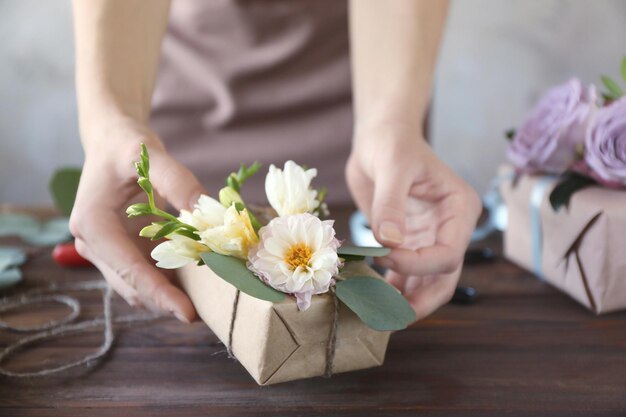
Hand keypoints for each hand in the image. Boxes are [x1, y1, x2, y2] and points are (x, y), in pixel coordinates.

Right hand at [69, 119, 205, 321]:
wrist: (113, 142)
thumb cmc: (126, 146)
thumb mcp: (148, 154)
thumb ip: (178, 181)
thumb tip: (207, 213)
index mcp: (92, 223)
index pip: (126, 267)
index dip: (158, 292)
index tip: (186, 313)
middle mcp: (94, 243)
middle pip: (131, 285)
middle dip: (166, 302)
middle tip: (205, 314)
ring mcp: (108, 250)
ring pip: (138, 285)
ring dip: (168, 295)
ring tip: (205, 304)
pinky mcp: (123, 250)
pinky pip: (146, 273)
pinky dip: (169, 281)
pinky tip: (195, 284)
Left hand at [346, 125, 480, 319]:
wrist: (379, 138)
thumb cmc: (392, 143)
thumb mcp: (393, 166)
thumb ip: (391, 204)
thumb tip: (390, 242)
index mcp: (459, 210)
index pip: (449, 252)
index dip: (418, 265)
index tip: (385, 257)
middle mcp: (449, 229)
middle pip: (443, 277)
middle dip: (420, 300)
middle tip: (390, 317)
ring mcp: (429, 238)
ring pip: (425, 282)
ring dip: (404, 300)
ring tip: (376, 313)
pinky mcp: (408, 242)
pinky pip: (404, 274)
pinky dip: (390, 287)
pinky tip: (371, 296)